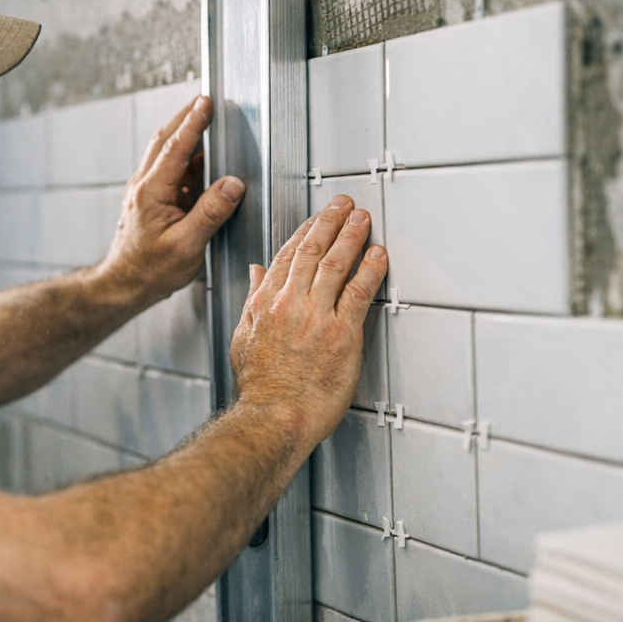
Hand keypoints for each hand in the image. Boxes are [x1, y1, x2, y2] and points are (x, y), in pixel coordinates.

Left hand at [97, 95, 243, 304]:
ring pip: (165, 153)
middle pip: (165, 141)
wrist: (124, 285)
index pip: (175, 148)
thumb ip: (210, 212)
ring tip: (205, 122)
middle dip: (186, 117)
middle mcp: (144, 187)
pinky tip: (200, 159)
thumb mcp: (187, 245)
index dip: (193, 123)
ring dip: (184, 135)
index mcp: (151, 193)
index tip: (206, 103)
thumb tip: (232, 186)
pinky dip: (185, 157)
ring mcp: (145, 191)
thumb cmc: (150, 270)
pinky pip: (169, 170)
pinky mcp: (149, 199)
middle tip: (205, 101)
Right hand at [229, 196, 387, 449]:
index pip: (287, 256)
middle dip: (330, 222)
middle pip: (312, 251)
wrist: (274, 416)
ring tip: (363, 219)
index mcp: (265, 304)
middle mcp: (290, 304)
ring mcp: (316, 317)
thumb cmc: (260, 388)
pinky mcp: (342, 334)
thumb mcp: (243, 339)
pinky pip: (360, 292)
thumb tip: (256, 273)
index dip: (305, 231)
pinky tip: (378, 255)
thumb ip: (252, 301)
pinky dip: (371, 270)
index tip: (317, 219)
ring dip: (351, 237)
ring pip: (335, 264)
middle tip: (344, 205)